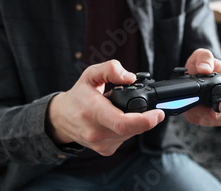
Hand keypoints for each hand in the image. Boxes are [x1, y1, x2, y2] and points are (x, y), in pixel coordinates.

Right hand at [46, 60, 164, 155]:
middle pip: (132, 129)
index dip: (145, 120)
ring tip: (124, 110)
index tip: (159, 113)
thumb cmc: (78, 95)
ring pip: (131, 134)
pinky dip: (128, 129)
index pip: (122, 123)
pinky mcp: (104, 150)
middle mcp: (95, 132)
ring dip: (136, 123)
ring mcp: (100, 144)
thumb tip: (130, 77)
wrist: (61, 118)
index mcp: (92, 111)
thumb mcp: (90, 75)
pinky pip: (125, 139)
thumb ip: (110, 70)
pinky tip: (119, 119)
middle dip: (145, 119)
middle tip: (153, 110)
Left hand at [183, 49, 220, 126]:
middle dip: (210, 111)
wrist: (192, 72)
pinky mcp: (211, 117)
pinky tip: (189, 106)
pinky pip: (203, 122)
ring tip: (190, 101)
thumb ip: (204, 58)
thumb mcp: (201, 55)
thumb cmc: (203, 64)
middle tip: (195, 102)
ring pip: (214, 120)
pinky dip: (193, 116)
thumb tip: (205, 69)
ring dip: (199, 114)